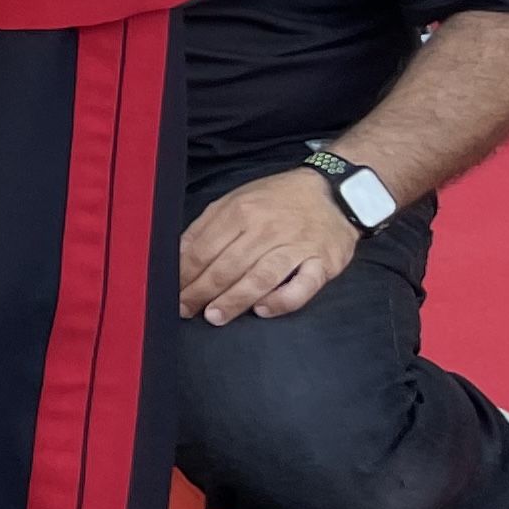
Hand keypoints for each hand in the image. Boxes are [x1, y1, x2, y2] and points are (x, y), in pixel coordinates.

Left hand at [179, 169, 358, 325]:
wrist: (335, 192)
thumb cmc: (279, 199)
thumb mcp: (236, 200)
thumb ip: (207, 225)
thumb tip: (179, 253)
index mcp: (240, 212)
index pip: (205, 249)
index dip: (185, 273)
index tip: (173, 291)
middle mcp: (267, 229)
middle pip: (228, 266)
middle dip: (202, 291)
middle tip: (186, 309)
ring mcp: (296, 246)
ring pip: (260, 277)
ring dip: (235, 299)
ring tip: (215, 316)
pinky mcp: (324, 262)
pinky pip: (303, 286)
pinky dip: (282, 300)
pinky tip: (263, 310)